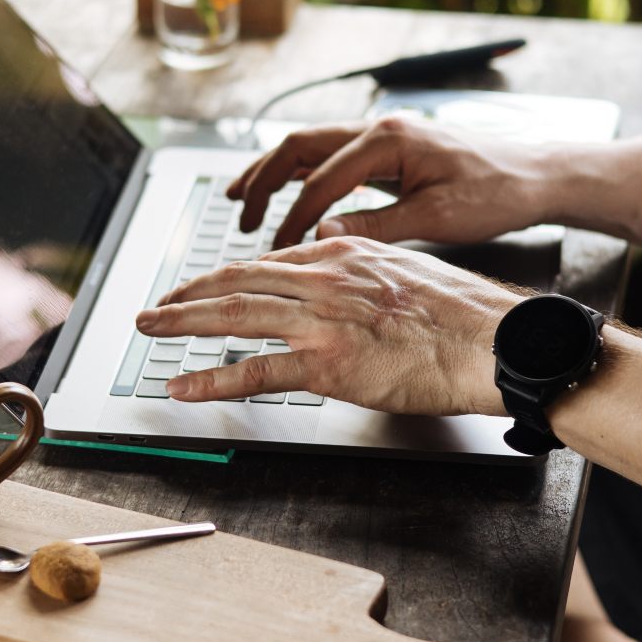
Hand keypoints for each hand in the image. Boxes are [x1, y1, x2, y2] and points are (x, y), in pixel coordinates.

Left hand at [133, 236, 521, 415]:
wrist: (491, 340)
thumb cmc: (464, 315)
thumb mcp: (407, 269)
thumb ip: (366, 268)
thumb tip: (346, 267)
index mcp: (345, 254)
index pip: (270, 260)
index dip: (227, 274)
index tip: (204, 286)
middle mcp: (326, 279)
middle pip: (238, 279)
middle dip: (188, 292)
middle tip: (157, 306)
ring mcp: (323, 320)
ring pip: (235, 314)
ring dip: (182, 322)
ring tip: (150, 330)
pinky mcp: (327, 363)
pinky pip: (255, 370)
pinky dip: (212, 378)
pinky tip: (184, 386)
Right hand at [228, 116, 560, 250]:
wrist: (534, 175)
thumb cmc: (497, 193)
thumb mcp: (437, 217)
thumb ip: (376, 226)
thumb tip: (322, 238)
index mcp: (388, 140)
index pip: (321, 178)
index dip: (292, 216)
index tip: (277, 250)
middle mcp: (378, 129)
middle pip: (299, 148)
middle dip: (263, 183)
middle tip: (241, 219)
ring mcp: (380, 136)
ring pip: (309, 148)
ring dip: (273, 173)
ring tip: (239, 200)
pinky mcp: (387, 151)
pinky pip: (329, 157)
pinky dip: (299, 175)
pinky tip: (283, 194)